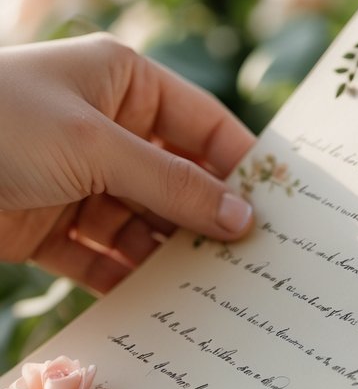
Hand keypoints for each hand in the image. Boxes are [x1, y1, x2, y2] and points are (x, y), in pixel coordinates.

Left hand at [0, 34, 255, 293]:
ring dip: (170, 255)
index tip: (279, 206)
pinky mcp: (46, 226)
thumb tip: (240, 217)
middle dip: (207, 218)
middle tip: (252, 260)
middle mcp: (105, 129)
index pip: (203, 124)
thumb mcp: (92, 145)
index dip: (240, 163)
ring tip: (212, 290)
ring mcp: (76, 179)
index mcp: (123, 83)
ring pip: (142, 224)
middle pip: (177, 179)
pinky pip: (99, 256)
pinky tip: (158, 304)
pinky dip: (125, 279)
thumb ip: (169, 184)